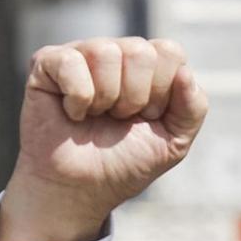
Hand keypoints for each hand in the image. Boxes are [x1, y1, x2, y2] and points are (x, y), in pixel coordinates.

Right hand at [0, 37, 208, 240]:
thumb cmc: (125, 163)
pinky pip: (72, 63)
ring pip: (106, 52)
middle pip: (140, 51)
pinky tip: (72, 113)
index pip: (169, 51)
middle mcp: (116, 53)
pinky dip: (78, 99)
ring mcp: (80, 54)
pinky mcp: (47, 62)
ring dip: (106, 99)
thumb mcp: (173, 142)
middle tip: (119, 119)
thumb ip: (193, 108)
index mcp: (148, 66)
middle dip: (135, 98)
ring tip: (96, 116)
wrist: (81, 189)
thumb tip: (185, 72)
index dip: (162, 92)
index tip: (148, 117)